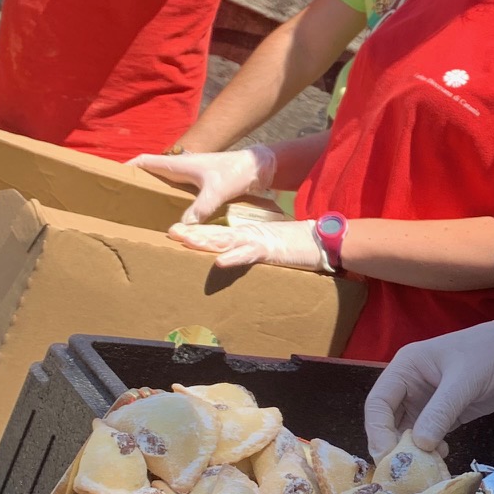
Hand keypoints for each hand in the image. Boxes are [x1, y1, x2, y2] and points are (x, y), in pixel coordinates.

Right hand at [128, 145, 275, 222]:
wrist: (256, 168)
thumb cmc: (235, 172)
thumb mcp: (216, 191)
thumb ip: (200, 207)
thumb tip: (181, 226)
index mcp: (177, 164)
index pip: (144, 161)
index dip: (126, 167)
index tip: (110, 177)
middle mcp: (180, 169)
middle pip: (149, 174)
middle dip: (134, 184)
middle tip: (119, 201)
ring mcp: (189, 177)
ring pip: (163, 184)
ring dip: (151, 193)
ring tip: (137, 212)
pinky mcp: (199, 186)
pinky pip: (176, 193)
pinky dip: (168, 201)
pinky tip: (166, 217)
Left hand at [169, 219, 323, 270]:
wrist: (321, 240)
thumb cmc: (295, 247)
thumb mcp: (268, 249)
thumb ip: (252, 251)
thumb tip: (235, 258)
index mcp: (246, 235)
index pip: (217, 233)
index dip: (197, 232)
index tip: (175, 232)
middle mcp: (248, 235)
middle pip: (216, 234)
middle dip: (193, 234)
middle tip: (171, 231)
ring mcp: (258, 242)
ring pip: (227, 241)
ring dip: (206, 241)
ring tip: (186, 239)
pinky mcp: (270, 251)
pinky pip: (249, 255)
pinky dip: (235, 258)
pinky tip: (220, 261)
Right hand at [364, 310, 493, 456]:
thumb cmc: (492, 353)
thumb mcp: (465, 380)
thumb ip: (441, 412)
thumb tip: (419, 445)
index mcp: (406, 367)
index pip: (377, 403)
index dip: (377, 431)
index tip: (387, 456)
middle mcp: (410, 385)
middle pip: (387, 421)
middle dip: (391, 446)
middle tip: (401, 472)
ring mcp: (428, 401)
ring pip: (406, 432)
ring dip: (411, 452)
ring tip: (422, 469)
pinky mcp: (446, 414)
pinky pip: (428, 436)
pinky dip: (429, 450)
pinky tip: (440, 458)